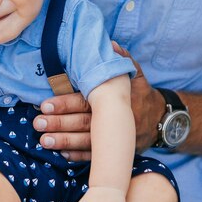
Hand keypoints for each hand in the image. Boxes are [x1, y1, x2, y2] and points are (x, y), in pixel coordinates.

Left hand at [34, 44, 164, 158]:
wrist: (163, 120)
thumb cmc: (142, 94)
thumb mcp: (135, 74)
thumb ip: (122, 60)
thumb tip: (110, 45)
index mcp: (113, 100)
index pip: (85, 101)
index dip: (65, 104)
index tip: (45, 105)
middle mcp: (113, 120)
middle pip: (83, 122)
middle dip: (59, 124)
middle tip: (38, 123)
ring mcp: (115, 138)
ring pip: (87, 142)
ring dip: (64, 142)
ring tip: (43, 141)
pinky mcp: (116, 151)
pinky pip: (96, 156)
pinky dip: (79, 156)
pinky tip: (62, 154)